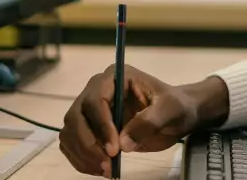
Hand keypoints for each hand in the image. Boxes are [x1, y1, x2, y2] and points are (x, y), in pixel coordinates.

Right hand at [58, 64, 228, 176]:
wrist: (176, 116)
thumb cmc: (175, 107)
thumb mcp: (170, 110)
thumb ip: (149, 122)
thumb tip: (123, 142)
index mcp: (115, 77)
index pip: (96, 100)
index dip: (101, 126)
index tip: (114, 149)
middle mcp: (96, 90)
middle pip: (76, 116)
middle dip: (88, 144)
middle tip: (107, 164)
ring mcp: (90, 109)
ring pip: (70, 132)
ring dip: (83, 154)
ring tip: (105, 170)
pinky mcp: (89, 128)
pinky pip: (72, 144)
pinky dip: (81, 160)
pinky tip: (99, 169)